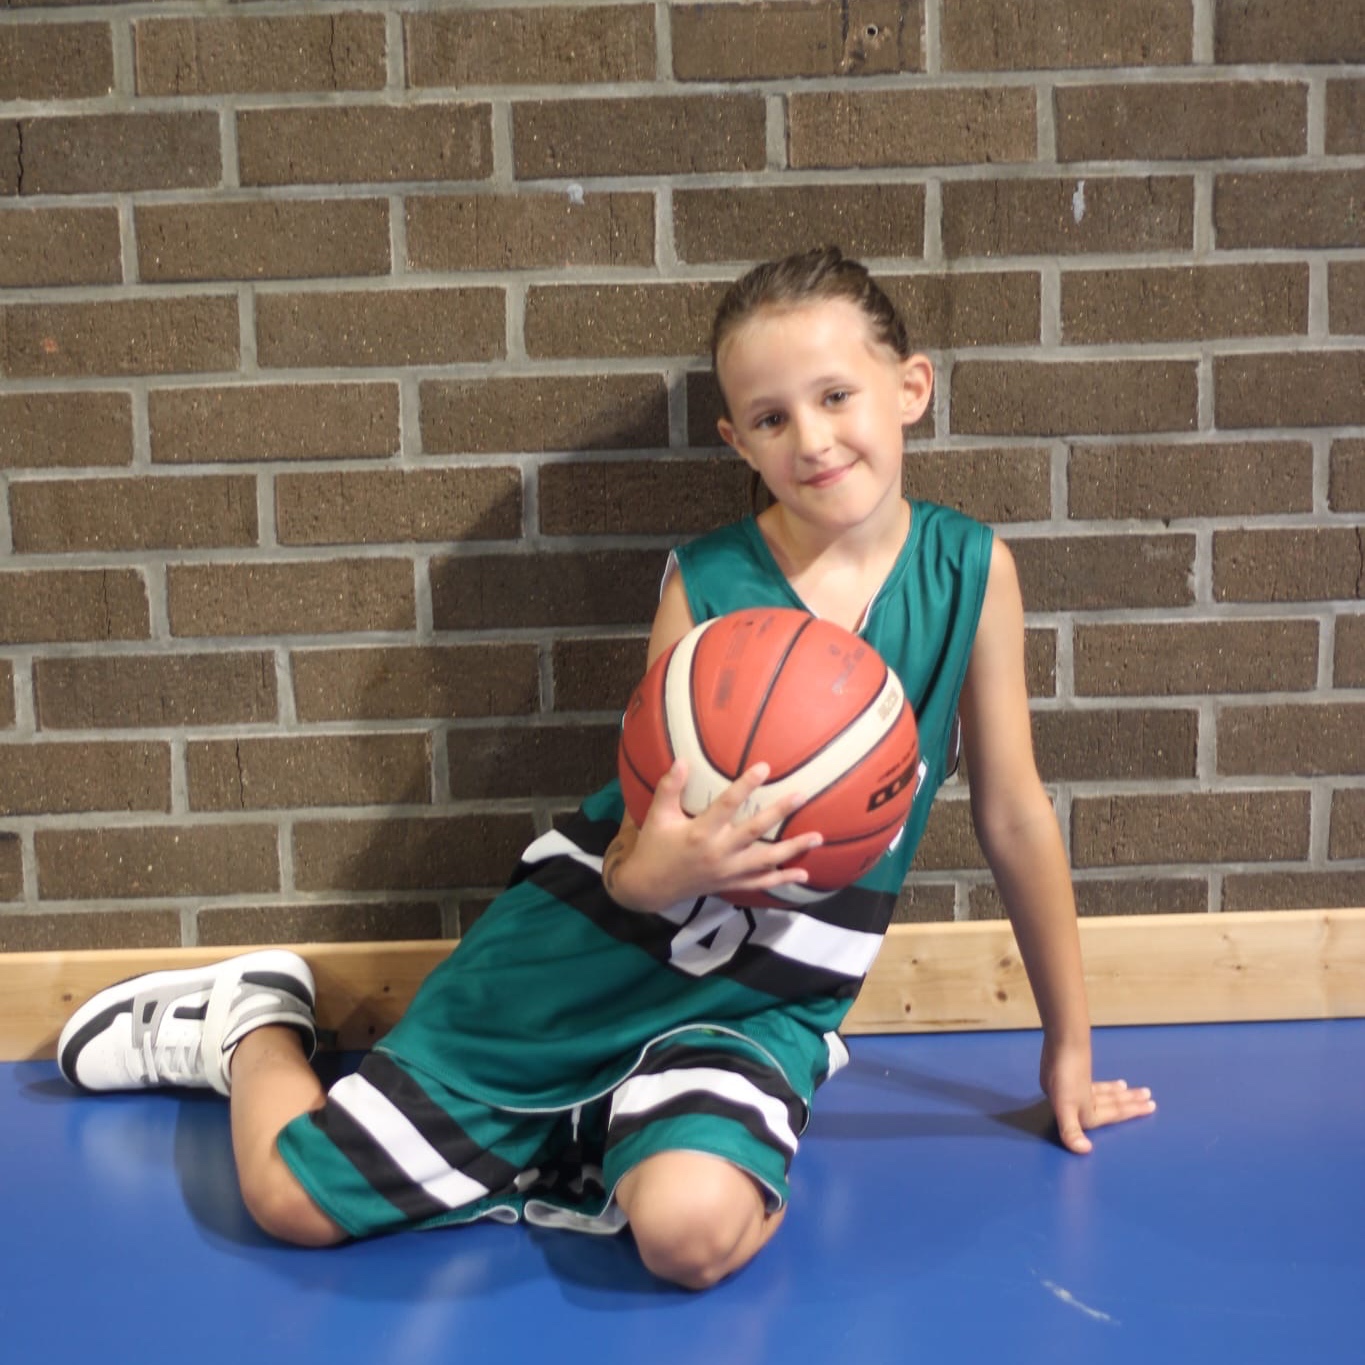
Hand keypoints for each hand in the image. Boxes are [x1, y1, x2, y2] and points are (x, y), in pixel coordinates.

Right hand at [606, 759, 822, 913]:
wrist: (650, 887)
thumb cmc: (654, 846)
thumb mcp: (657, 816)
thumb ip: (669, 788)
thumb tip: (682, 759)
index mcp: (699, 832)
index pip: (727, 805)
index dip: (746, 785)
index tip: (765, 767)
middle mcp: (718, 852)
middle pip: (754, 831)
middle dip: (779, 813)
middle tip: (801, 796)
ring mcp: (728, 871)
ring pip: (765, 860)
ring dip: (793, 849)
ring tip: (818, 837)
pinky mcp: (731, 884)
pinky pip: (761, 883)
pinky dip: (782, 879)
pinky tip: (803, 874)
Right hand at [1040, 1037, 1155, 1154]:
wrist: (1060, 1037)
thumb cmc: (1065, 1070)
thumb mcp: (1065, 1104)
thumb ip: (1070, 1130)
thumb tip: (1082, 1151)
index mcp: (1075, 1112)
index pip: (1108, 1115)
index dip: (1129, 1113)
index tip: (1148, 1108)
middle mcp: (1073, 1102)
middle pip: (1108, 1106)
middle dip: (1129, 1103)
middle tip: (1149, 1097)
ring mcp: (1072, 1088)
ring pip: (1104, 1096)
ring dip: (1121, 1096)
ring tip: (1140, 1092)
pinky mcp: (1072, 1074)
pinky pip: (1095, 1087)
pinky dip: (1107, 1088)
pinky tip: (1117, 1085)